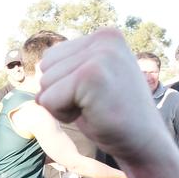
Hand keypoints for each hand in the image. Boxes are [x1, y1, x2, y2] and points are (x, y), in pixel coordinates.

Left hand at [37, 29, 167, 166]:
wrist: (144, 141)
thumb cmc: (112, 115)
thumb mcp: (89, 81)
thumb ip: (68, 67)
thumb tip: (34, 69)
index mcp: (105, 35)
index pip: (51, 57)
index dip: (63, 84)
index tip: (94, 94)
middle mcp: (104, 38)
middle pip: (45, 67)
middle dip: (60, 93)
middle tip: (94, 103)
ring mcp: (100, 54)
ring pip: (45, 84)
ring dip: (62, 105)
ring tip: (94, 108)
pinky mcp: (91, 75)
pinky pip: (48, 100)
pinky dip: (63, 115)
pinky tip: (92, 115)